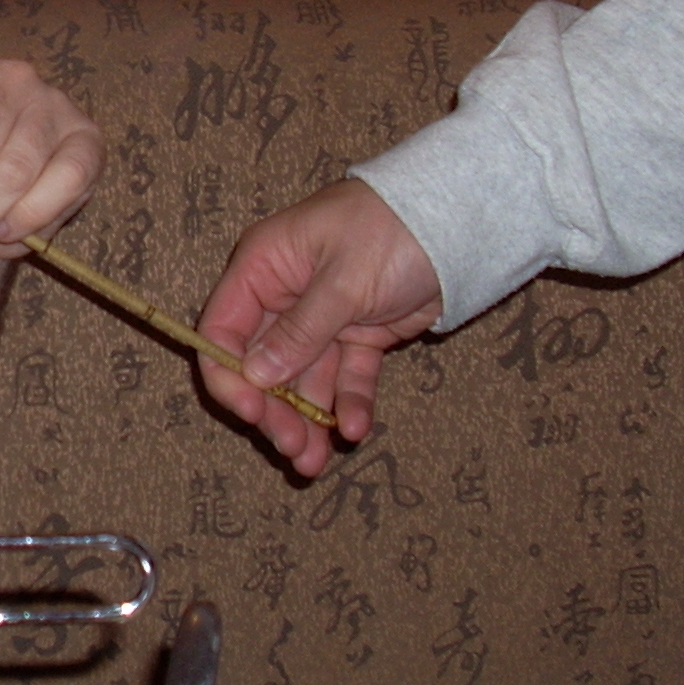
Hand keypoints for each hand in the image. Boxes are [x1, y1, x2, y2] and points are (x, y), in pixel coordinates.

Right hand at [194, 178, 442, 476]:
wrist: (461, 220)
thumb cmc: (392, 229)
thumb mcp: (344, 279)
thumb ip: (301, 331)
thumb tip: (255, 376)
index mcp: (263, 267)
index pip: (223, 328)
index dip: (228, 375)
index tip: (252, 414)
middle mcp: (283, 296)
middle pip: (261, 364)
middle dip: (274, 410)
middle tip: (293, 449)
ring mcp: (322, 318)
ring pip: (303, 379)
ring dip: (308, 420)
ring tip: (314, 464)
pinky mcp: (359, 335)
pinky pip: (346, 375)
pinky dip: (348, 403)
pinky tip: (355, 429)